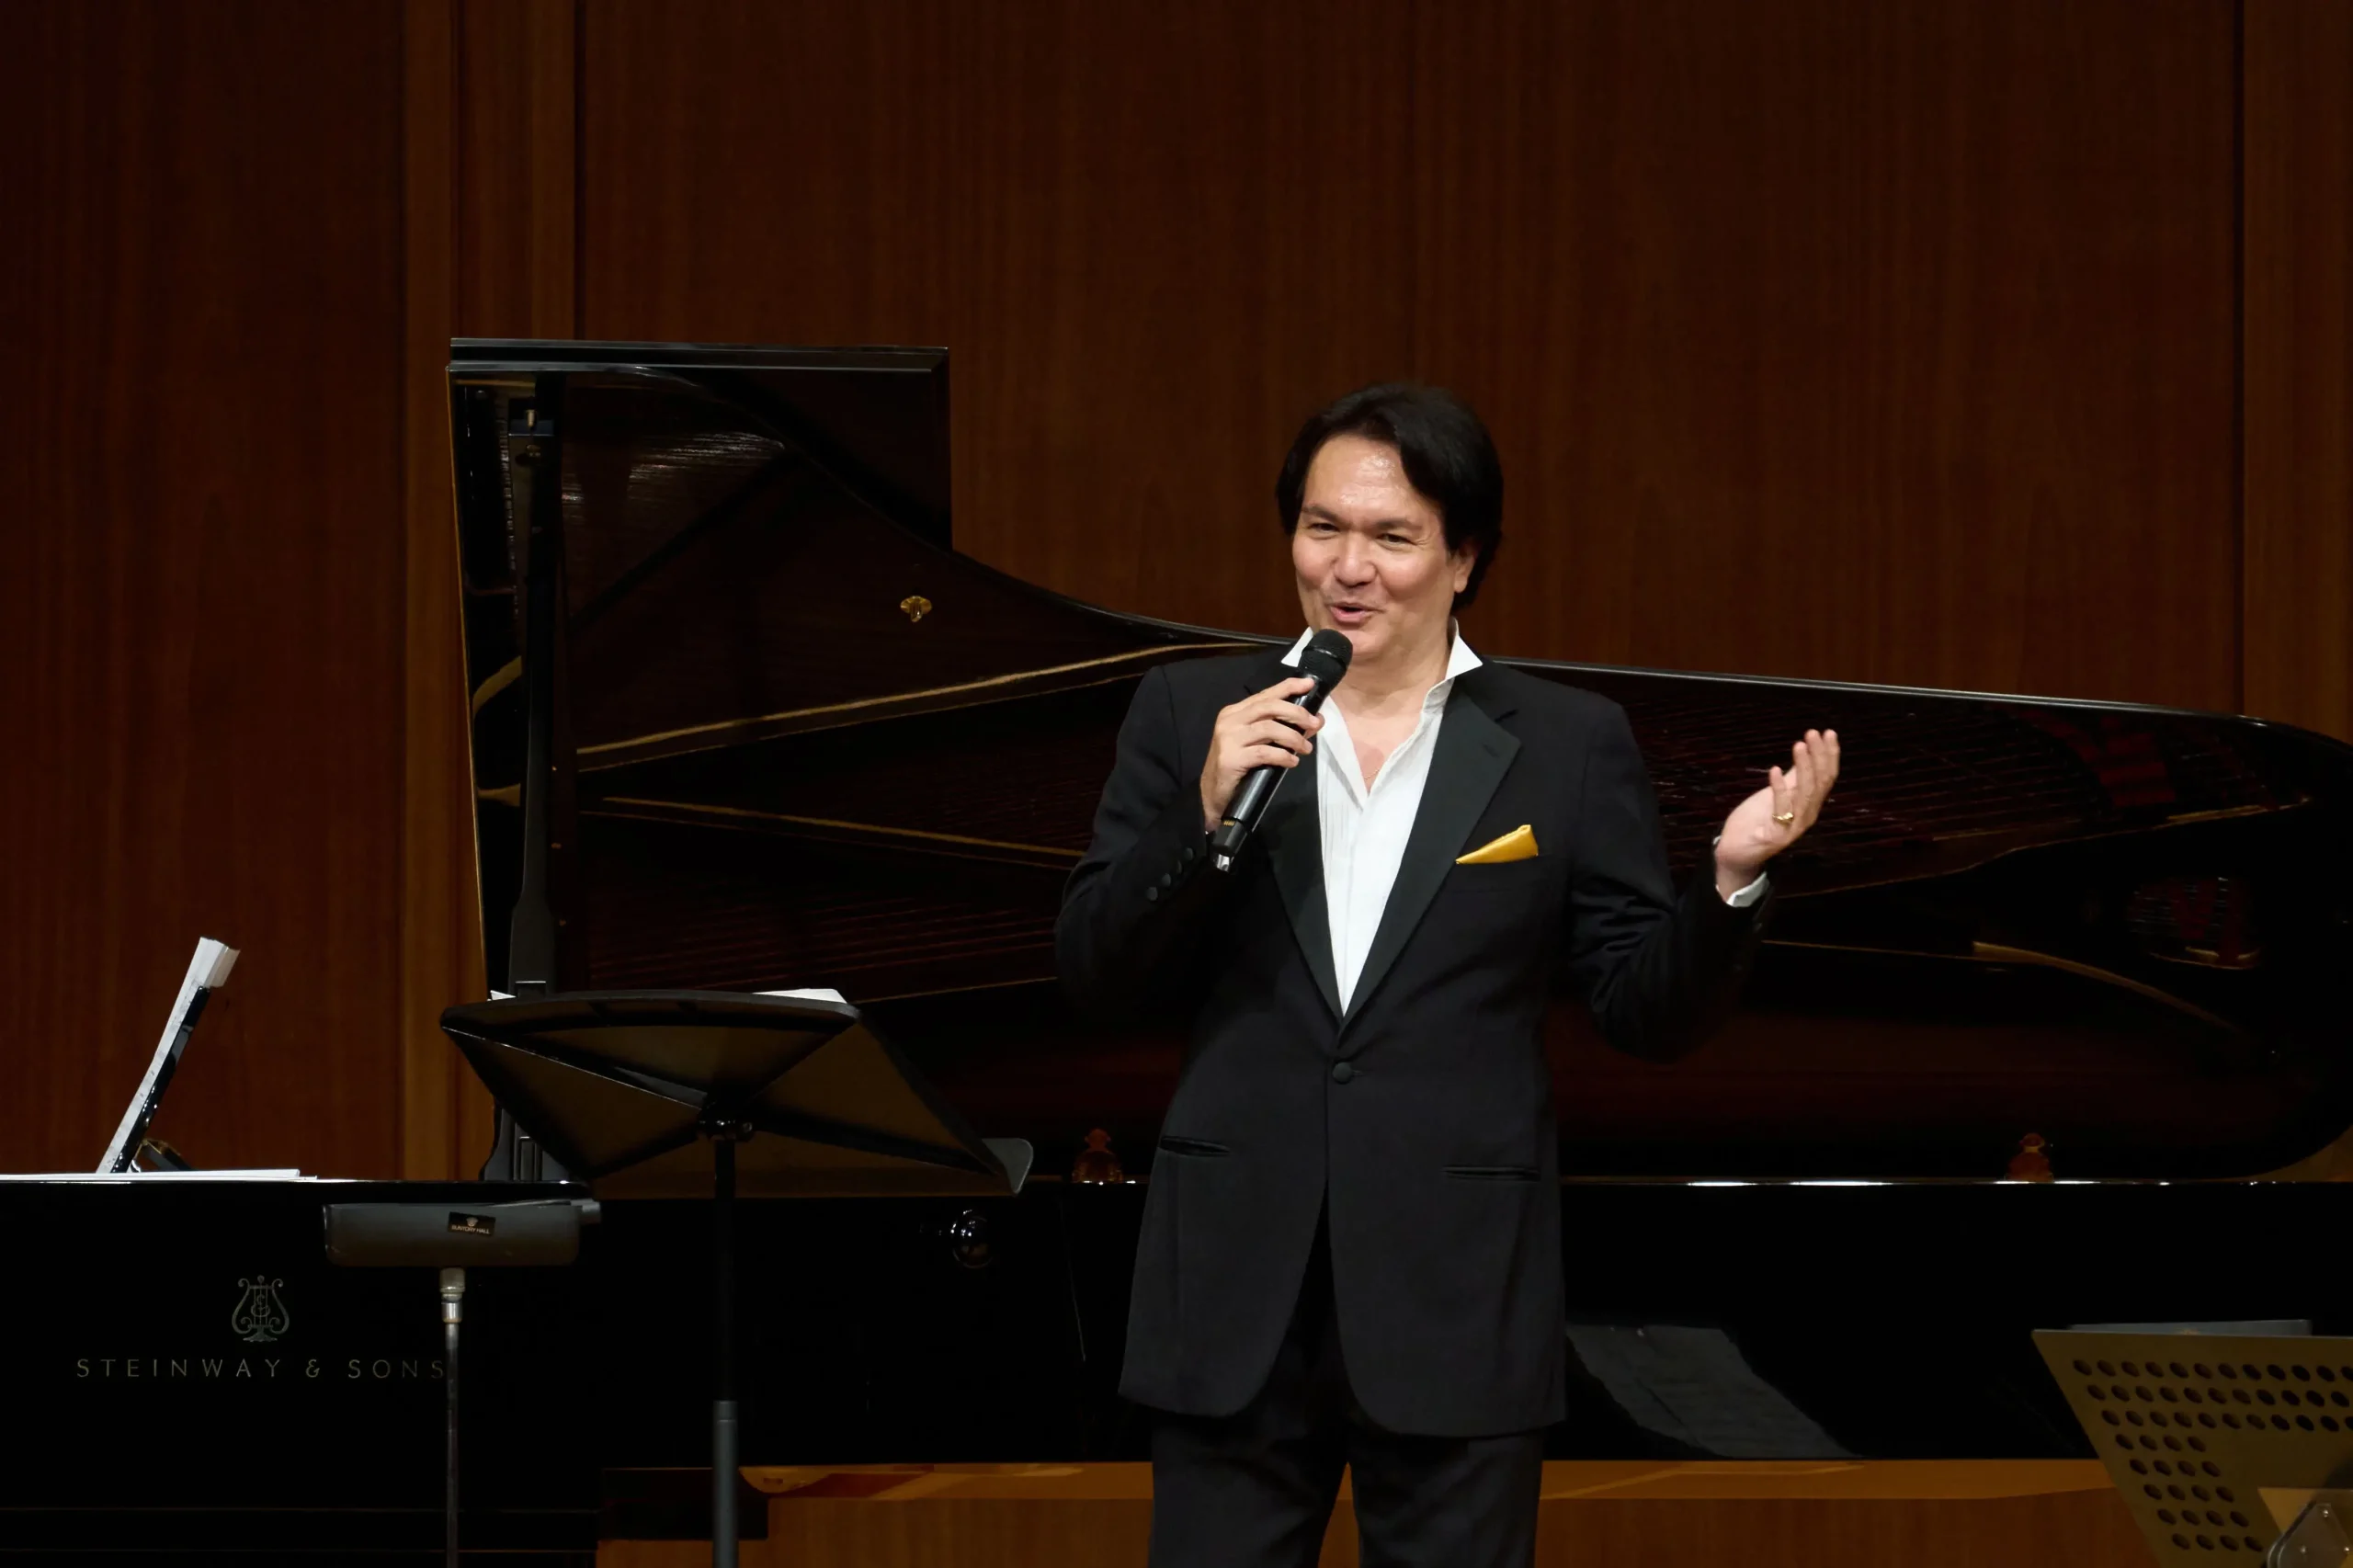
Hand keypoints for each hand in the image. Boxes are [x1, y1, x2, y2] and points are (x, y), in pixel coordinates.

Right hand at [1201, 676, 1320, 829]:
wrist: (1214, 794)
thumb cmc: (1239, 766)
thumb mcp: (1259, 742)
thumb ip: (1282, 729)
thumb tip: (1315, 721)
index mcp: (1235, 712)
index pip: (1265, 694)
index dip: (1288, 687)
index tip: (1309, 684)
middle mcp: (1230, 720)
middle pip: (1268, 707)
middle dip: (1296, 713)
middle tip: (1314, 724)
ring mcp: (1228, 738)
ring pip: (1269, 728)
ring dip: (1293, 737)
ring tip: (1305, 748)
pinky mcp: (1231, 758)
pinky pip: (1264, 752)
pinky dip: (1283, 756)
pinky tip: (1292, 761)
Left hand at [1715, 729, 1839, 898]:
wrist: (1737, 851)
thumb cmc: (1758, 819)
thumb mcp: (1778, 793)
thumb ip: (1794, 777)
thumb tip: (1807, 751)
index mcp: (1810, 804)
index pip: (1827, 777)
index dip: (1830, 755)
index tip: (1828, 732)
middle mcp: (1807, 815)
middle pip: (1820, 783)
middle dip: (1818, 756)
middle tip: (1813, 733)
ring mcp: (1793, 827)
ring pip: (1805, 794)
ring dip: (1804, 768)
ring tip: (1799, 745)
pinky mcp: (1776, 835)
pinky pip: (1781, 809)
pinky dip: (1779, 788)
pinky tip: (1775, 770)